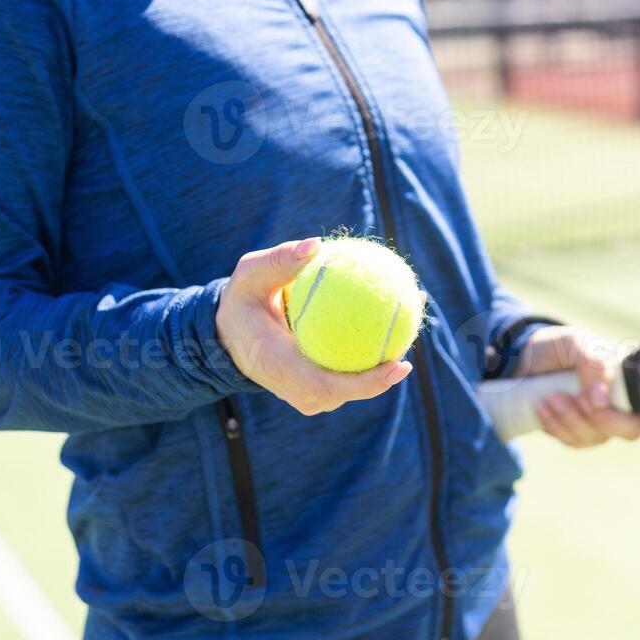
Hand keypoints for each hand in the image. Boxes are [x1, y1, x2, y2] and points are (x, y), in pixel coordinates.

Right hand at [215, 237, 411, 416]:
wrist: (226, 334)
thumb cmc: (242, 301)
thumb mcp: (251, 274)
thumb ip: (280, 261)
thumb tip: (315, 244)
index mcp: (280, 368)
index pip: (329, 386)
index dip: (368, 383)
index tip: (400, 364)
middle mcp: (298, 390)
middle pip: (351, 390)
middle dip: (387, 370)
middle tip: (413, 332)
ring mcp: (307, 395)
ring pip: (354, 385)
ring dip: (383, 360)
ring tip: (410, 319)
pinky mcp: (315, 390)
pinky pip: (348, 375)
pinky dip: (370, 353)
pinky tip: (393, 319)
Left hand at [516, 325, 639, 447]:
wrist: (525, 361)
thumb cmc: (560, 348)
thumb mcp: (576, 341)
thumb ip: (594, 360)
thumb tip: (602, 394)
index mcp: (632, 378)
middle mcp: (622, 404)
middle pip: (631, 429)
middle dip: (604, 418)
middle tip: (582, 397)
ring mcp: (600, 422)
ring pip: (598, 437)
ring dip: (572, 418)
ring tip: (552, 396)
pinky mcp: (578, 434)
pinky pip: (575, 441)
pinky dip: (558, 426)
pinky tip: (543, 407)